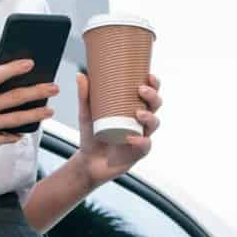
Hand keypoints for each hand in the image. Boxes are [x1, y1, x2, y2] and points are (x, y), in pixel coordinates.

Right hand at [0, 59, 59, 159]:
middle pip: (16, 98)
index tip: (30, 63)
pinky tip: (26, 130)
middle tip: (53, 87)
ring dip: (37, 114)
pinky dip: (17, 133)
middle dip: (38, 92)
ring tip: (49, 110)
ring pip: (18, 119)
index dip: (14, 68)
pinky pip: (8, 137)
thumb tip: (6, 82)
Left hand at [75, 70, 161, 184]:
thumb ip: (84, 95)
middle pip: (155, 105)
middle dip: (153, 96)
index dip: (154, 84)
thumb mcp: (86, 114)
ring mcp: (141, 136)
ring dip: (149, 117)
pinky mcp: (138, 152)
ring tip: (138, 114)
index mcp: (132, 108)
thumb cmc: (92, 135)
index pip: (149, 93)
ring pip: (154, 124)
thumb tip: (81, 74)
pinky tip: (132, 139)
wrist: (88, 161)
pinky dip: (141, 141)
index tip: (149, 76)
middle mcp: (140, 121)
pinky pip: (145, 146)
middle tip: (141, 90)